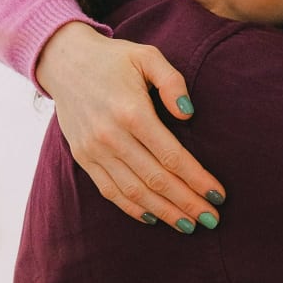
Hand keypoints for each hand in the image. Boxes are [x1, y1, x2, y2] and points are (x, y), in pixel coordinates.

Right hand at [36, 22, 225, 232]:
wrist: (64, 61)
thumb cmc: (114, 59)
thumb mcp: (147, 57)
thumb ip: (172, 82)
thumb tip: (189, 113)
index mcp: (132, 111)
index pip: (171, 156)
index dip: (197, 178)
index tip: (219, 194)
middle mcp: (111, 136)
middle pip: (156, 180)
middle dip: (187, 202)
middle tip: (212, 219)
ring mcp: (94, 150)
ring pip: (134, 192)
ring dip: (164, 212)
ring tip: (189, 225)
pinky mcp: (83, 158)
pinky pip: (109, 191)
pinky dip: (132, 208)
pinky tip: (155, 217)